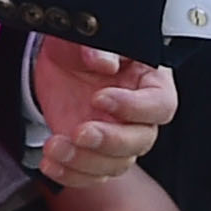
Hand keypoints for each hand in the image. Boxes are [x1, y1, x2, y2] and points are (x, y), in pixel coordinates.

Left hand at [30, 37, 177, 187]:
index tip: (100, 97)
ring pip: (116, 163)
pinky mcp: (94, 153)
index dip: (133, 107)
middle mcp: (139, 115)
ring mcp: (117, 136)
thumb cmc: (83, 46)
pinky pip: (91, 175)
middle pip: (141, 141)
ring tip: (56, 146)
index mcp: (151, 83)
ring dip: (84, 161)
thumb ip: (99, 45)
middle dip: (109, 141)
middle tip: (80, 131)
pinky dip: (70, 175)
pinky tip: (51, 162)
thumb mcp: (87, 35)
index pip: (160, 105)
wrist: (59, 62)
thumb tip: (103, 60)